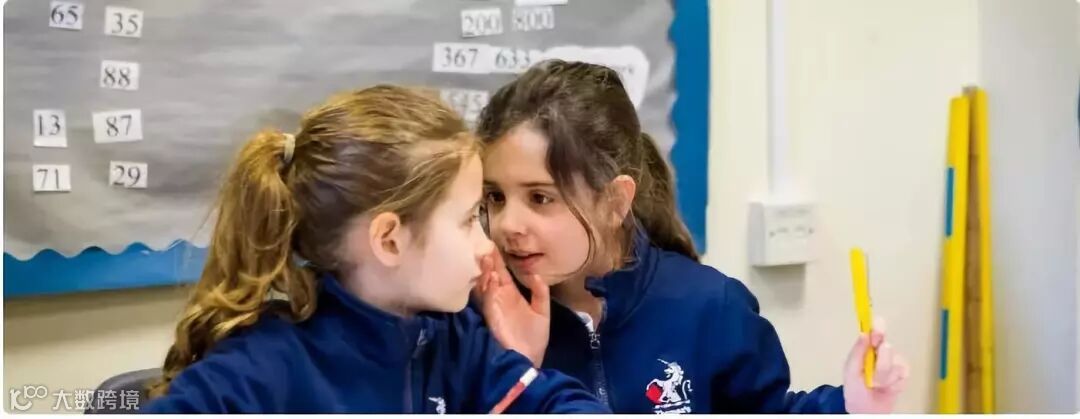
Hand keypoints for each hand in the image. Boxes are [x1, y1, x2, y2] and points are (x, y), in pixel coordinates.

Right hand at [473, 248, 549, 366]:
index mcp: (511, 294)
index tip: (493, 244)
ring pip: (486, 285)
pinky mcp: (492, 317)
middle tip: (485, 245)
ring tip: (487, 258)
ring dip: (486, 272)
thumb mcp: (542, 311)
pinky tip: (493, 278)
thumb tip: (535, 273)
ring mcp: (494, 307)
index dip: (498, 260)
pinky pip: (489, 300)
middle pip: (491, 275)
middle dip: (488, 262)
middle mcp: (499, 298)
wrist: (529, 358)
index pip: (502, 273)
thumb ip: (540, 292)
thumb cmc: (534, 337)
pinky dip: (490, 289)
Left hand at [842, 317, 909, 412]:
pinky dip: (893, 383)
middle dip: (879, 363)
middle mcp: (882, 352)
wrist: (866, 409)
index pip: (875, 334)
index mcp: (867, 349)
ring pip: (894, 363)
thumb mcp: (850, 370)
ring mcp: (894, 362)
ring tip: (875, 384)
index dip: (877, 330)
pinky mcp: (904, 373)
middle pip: (887, 348)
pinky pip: (902, 373)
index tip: (877, 329)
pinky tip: (887, 387)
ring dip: (883, 377)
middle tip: (871, 374)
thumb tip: (863, 334)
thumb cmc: (855, 388)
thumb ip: (857, 352)